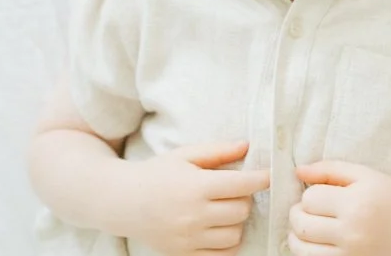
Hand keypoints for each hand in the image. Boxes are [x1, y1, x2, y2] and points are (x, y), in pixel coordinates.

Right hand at [119, 141, 269, 255]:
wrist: (122, 202)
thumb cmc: (156, 173)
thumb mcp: (185, 155)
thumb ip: (218, 151)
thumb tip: (247, 146)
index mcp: (195, 187)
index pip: (242, 185)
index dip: (261, 178)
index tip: (268, 175)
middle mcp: (193, 215)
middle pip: (241, 210)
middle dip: (245, 198)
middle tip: (236, 190)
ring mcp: (189, 238)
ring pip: (235, 234)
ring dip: (237, 221)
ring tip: (226, 209)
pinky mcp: (184, 254)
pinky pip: (222, 254)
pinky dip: (228, 242)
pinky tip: (220, 227)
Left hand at [288, 161, 390, 255]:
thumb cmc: (387, 195)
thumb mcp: (362, 174)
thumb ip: (329, 169)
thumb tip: (298, 171)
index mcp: (356, 204)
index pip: (310, 199)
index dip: (310, 194)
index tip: (319, 194)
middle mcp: (353, 232)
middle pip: (303, 225)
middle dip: (297, 215)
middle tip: (307, 210)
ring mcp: (352, 255)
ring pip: (302, 250)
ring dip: (297, 237)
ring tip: (308, 227)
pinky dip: (308, 253)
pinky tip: (317, 243)